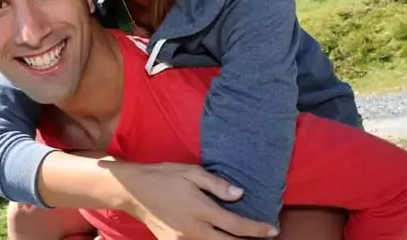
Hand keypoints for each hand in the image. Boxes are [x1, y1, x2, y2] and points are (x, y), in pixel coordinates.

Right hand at [118, 162, 278, 239]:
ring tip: (241, 238)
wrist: (133, 191)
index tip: (273, 230)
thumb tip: (240, 194)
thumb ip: (217, 185)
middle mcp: (194, 229)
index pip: (236, 225)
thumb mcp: (192, 172)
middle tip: (263, 238)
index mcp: (201, 209)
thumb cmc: (164, 176)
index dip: (257, 229)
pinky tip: (215, 236)